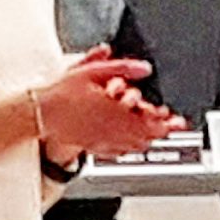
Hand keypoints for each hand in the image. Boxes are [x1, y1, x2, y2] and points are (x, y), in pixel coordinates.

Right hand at [34, 51, 175, 158]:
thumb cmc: (62, 94)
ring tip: (152, 131)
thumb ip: (122, 68)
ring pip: (135, 146)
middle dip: (160, 131)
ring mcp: (105, 142)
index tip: (177, 121)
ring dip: (147, 138)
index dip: (168, 124)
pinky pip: (119, 151)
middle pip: (148, 137)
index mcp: (117, 113)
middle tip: (169, 125)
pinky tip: (130, 140)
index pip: (152, 123)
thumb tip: (143, 68)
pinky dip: (129, 146)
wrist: (41, 114)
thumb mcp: (93, 72)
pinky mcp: (95, 147)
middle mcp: (114, 131)